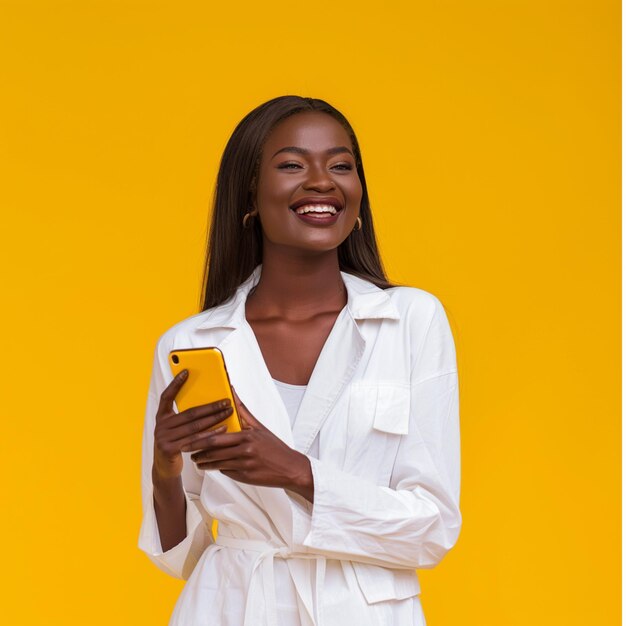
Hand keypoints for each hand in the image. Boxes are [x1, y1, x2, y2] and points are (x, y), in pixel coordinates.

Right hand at [152, 370, 233, 480]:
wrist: (165, 468)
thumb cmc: (176, 443)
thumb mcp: (177, 428)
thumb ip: (185, 416)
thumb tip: (207, 398)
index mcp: (162, 416)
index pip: (167, 396)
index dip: (176, 383)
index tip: (186, 371)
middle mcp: (161, 425)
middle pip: (190, 412)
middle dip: (211, 406)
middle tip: (227, 401)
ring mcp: (163, 437)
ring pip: (194, 426)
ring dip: (214, 418)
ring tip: (228, 412)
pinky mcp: (169, 449)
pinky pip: (195, 440)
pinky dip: (211, 434)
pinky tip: (223, 429)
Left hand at [190, 387, 313, 500]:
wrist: (290, 468)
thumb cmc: (274, 446)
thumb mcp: (259, 427)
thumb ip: (243, 412)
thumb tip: (233, 392)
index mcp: (247, 436)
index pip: (217, 437)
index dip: (200, 439)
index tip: (189, 438)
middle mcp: (245, 450)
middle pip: (213, 450)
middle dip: (197, 450)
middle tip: (186, 449)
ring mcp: (244, 465)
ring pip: (217, 463)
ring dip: (203, 462)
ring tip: (196, 460)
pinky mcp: (245, 477)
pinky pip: (226, 472)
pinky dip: (217, 468)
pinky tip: (211, 466)